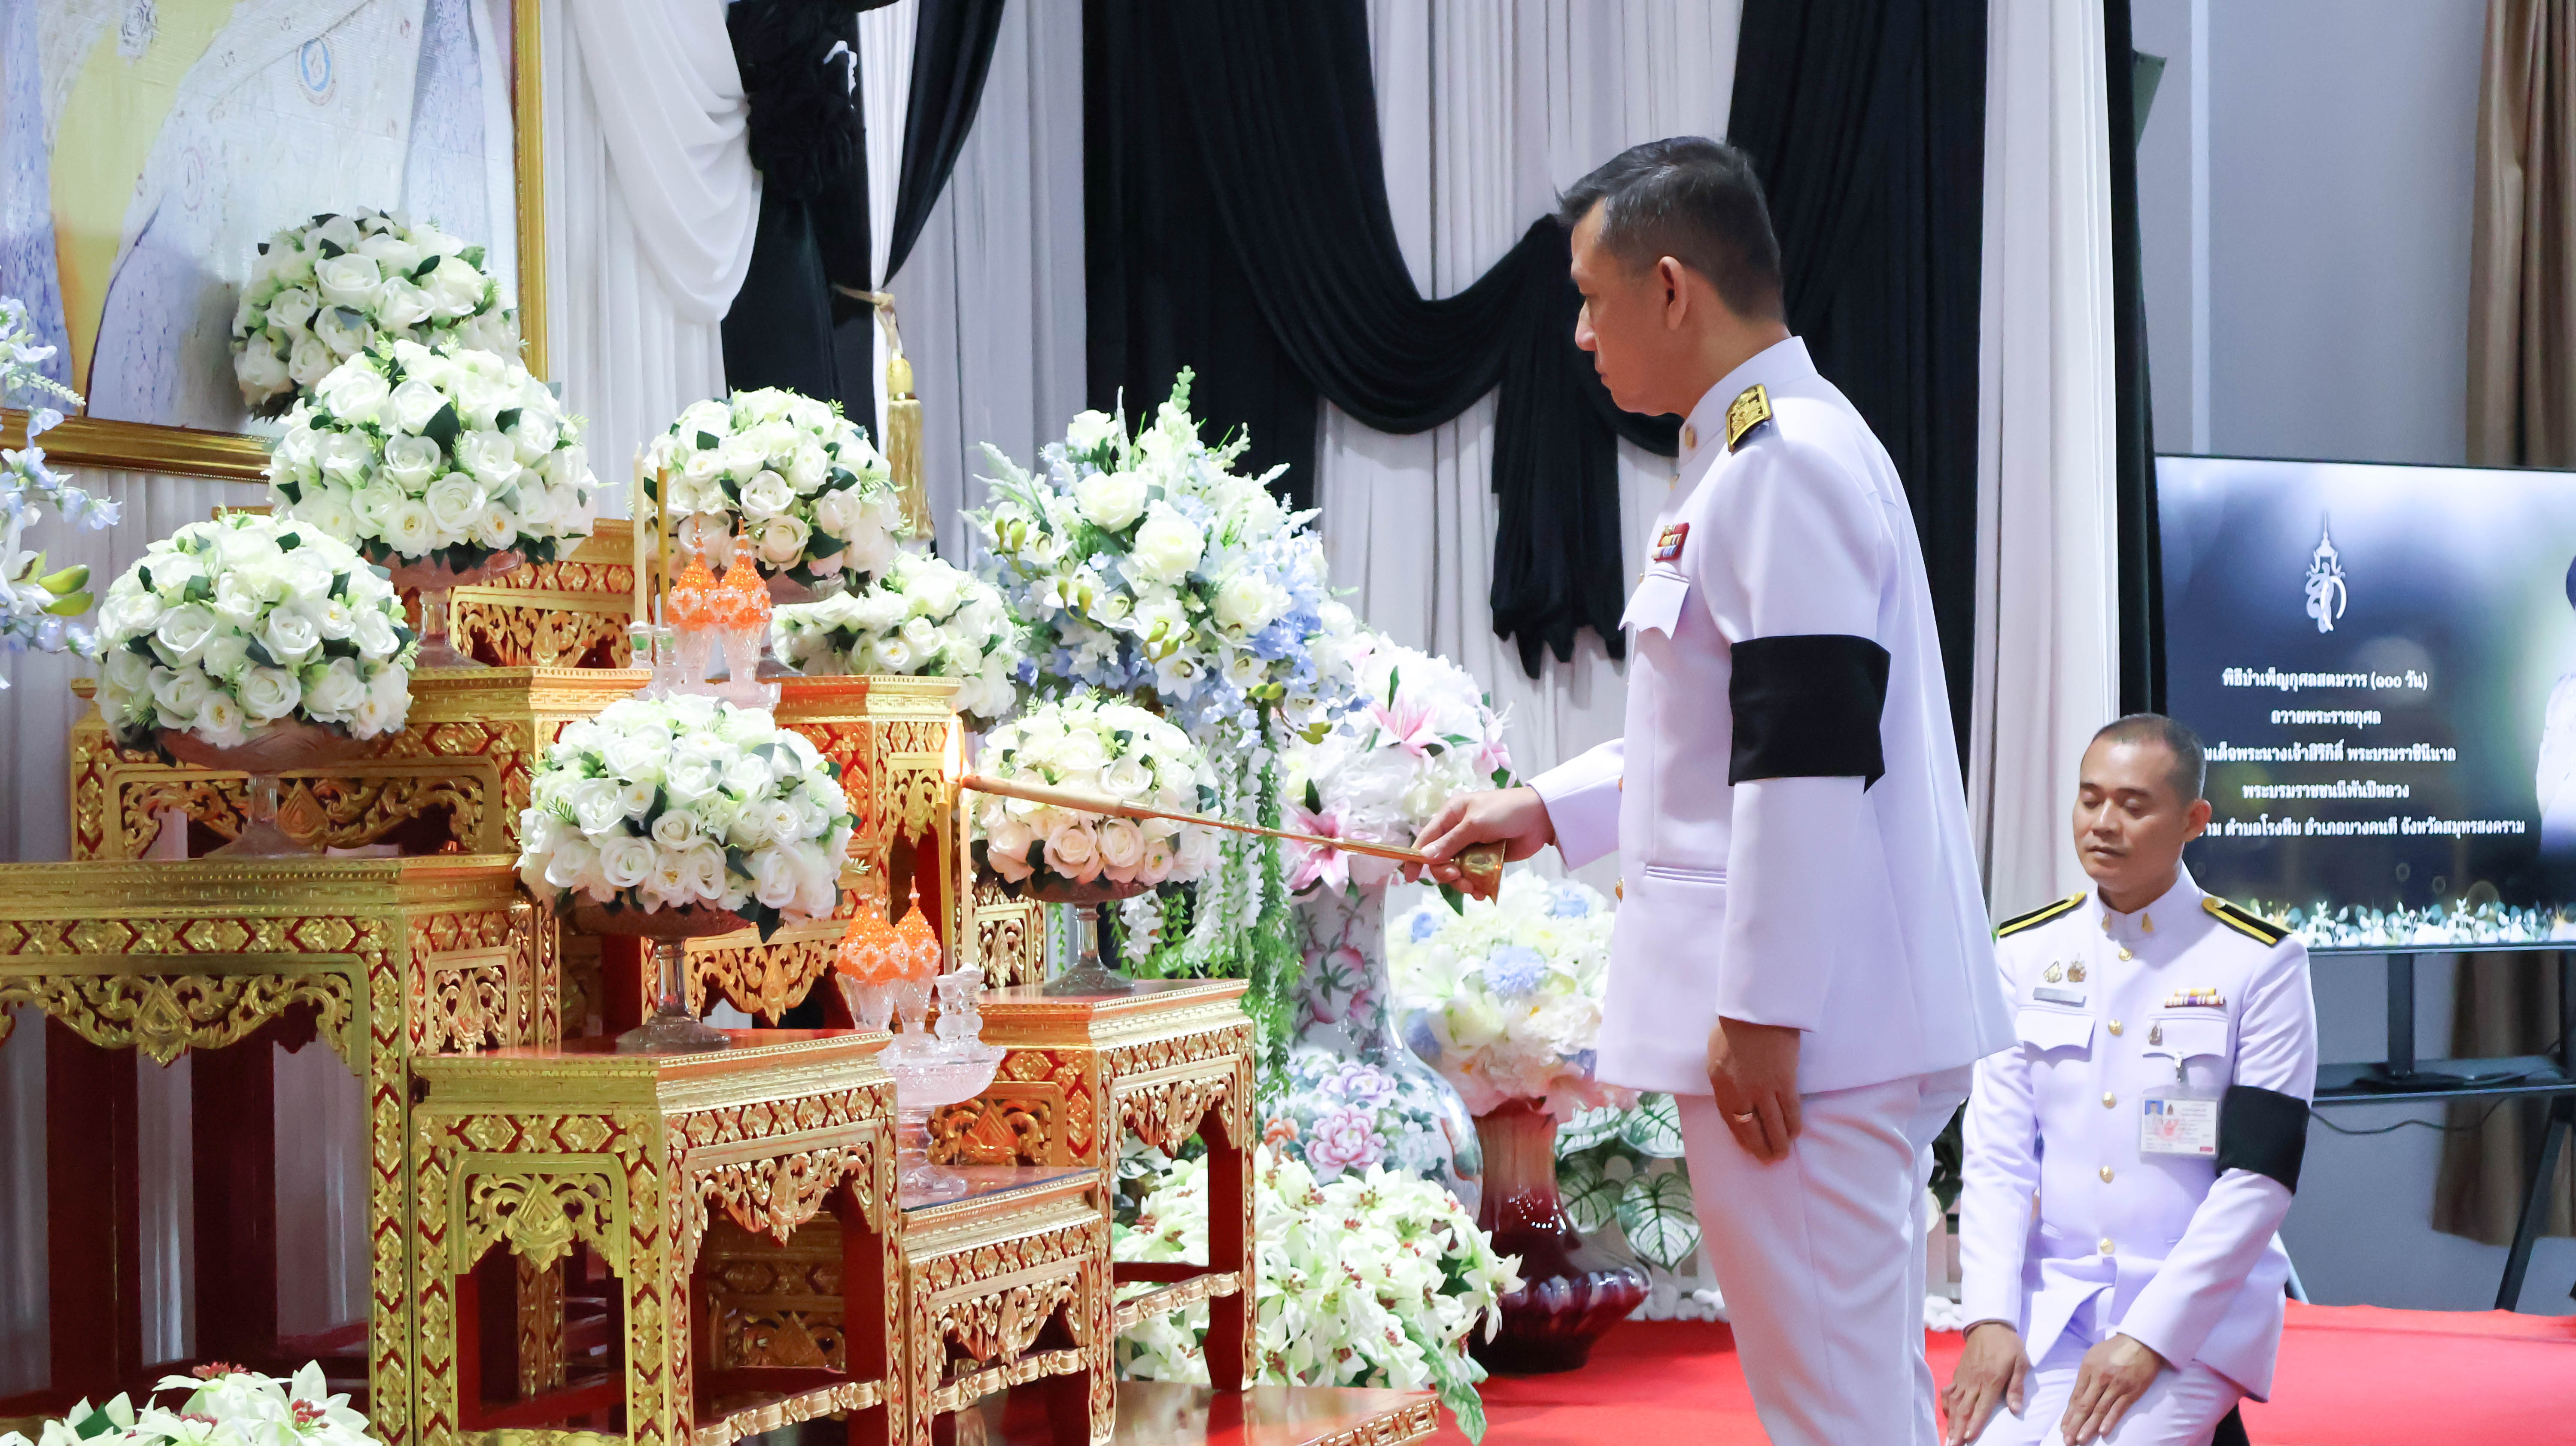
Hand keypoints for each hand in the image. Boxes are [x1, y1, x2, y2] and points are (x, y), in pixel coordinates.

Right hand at [1409, 786, 1555, 883]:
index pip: (1426, 838)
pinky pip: (1474, 876)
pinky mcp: (1487, 859)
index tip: (1410, 877)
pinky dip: (1476, 886)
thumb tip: (1425, 858)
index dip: (1416, 857)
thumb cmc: (1507, 811)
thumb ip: (1451, 842)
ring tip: (1474, 889)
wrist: (1542, 817)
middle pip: (1440, 859)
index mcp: (1451, 815)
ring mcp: (1472, 846)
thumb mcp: (1476, 824)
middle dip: (1446, 873)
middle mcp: (1458, 831)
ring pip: (1456, 871)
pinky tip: (1483, 893)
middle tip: (1458, 879)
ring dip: (1462, 883)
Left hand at [1705, 1016, 1802, 1159]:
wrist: (1757, 1011)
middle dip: (1761, 1147)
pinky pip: (1790, 1110)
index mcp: (1721, 1085)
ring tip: (1782, 1153)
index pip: (1731, 1120)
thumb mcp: (1716, 1057)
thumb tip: (1733, 1097)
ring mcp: (1765, 1089)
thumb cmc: (1733, 1029)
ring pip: (1774, 1124)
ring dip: (1780, 1142)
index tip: (1749, 1148)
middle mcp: (1742, 1092)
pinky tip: (1795, 1134)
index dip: (1742, 1137)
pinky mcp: (1785, 1082)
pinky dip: (1793, 1125)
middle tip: (1768, 1160)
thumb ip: (1723, 1080)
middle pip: (1753, 1128)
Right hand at [1941, 1322, 2029, 1445]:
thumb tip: (2016, 1410)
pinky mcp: (1958, 1374)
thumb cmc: (2008, 1345)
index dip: (1974, 1424)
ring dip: (1951, 1421)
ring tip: (1948, 1437)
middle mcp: (1974, 1381)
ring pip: (1954, 1403)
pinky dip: (1946, 1405)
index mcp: (1991, 1380)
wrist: (1989, 1325)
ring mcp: (1964, 1377)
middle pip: (1963, 1409)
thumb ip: (2017, 1387)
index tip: (1968, 1439)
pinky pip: (1949, 1391)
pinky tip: (1947, 1415)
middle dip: (1958, 1429)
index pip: (1981, 1407)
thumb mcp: (2020, 1362)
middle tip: (1953, 1445)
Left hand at [2059, 1334, 2166, 1442]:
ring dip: (2089, 1426)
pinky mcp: (2131, 1391)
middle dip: (2074, 1424)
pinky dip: (2110, 1420)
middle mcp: (2099, 1378)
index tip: (2063, 1428)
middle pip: (2084, 1405)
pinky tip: (2102, 1431)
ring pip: (2099, 1409)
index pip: (2075, 1396)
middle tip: (2067, 1440)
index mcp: (2087, 1369)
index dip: (2069, 1414)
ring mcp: (2116, 1385)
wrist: (2141, 1342)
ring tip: (2080, 1439)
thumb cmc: (2115, 1349)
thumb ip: (2086, 1375)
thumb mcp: (2093, 1356)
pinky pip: (2118, 1408)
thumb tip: (2077, 1396)